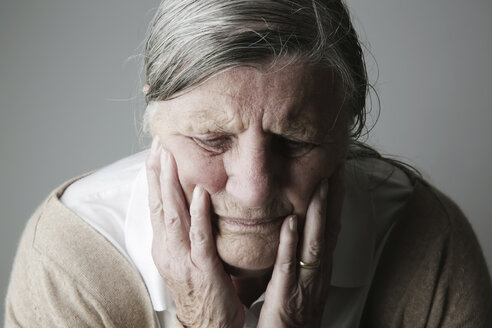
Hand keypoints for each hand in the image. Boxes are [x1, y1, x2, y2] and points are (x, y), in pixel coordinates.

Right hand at [146, 137, 244, 327]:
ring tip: (170, 157)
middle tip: (159, 144)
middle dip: (159, 172)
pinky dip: (198, 214)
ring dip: (172, 185)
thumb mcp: (186, 256)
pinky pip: (199, 237)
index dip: (155, 178)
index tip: (156, 152)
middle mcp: (168, 248)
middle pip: (160, 204)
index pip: (156, 204)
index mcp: (165, 245)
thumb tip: (191, 202)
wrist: (207, 324)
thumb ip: (186, 230)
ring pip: (173, 215)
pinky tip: (200, 194)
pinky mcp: (201, 267)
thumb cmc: (200, 289)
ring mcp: (182, 258)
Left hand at [257, 167, 344, 327]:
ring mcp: (305, 280)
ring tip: (320, 184)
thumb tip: (295, 227)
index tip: (336, 172)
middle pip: (330, 228)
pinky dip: (291, 242)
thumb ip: (301, 252)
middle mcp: (318, 270)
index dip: (335, 199)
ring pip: (314, 241)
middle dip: (333, 197)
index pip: (331, 225)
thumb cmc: (295, 311)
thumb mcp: (303, 277)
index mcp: (320, 265)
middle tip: (335, 167)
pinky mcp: (287, 292)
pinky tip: (291, 222)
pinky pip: (289, 265)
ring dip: (318, 212)